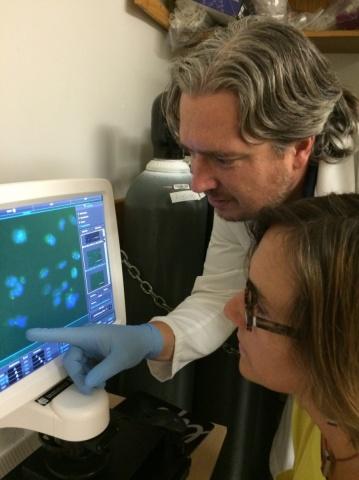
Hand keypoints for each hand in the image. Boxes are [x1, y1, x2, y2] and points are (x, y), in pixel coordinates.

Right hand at [26, 324, 163, 394]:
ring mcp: (87, 346)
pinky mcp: (91, 353)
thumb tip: (86, 383)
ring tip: (99, 387)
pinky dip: (89, 376)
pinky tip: (99, 383)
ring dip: (84, 379)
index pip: (63, 334)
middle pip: (71, 361)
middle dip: (78, 377)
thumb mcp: (120, 360)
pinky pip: (83, 367)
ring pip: (76, 367)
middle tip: (91, 390)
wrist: (144, 342)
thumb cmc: (132, 345)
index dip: (46, 335)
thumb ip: (102, 372)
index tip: (28, 335)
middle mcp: (84, 339)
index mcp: (88, 334)